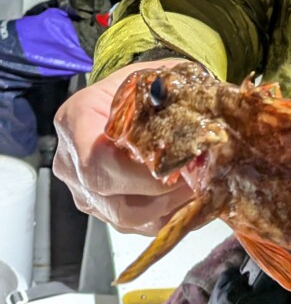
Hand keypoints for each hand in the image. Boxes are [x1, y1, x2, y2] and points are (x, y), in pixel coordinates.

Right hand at [53, 59, 192, 233]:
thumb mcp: (153, 77)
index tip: (177, 165)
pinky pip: (138, 226)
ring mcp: (85, 192)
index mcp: (75, 120)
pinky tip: (194, 198)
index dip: (138, 173)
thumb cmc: (138, 90)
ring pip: (127, 218)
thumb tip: (206, 111)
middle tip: (200, 178)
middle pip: (113, 197)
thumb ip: (172, 93)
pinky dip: (170, 216)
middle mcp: (71, 162)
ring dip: (170, 207)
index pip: (97, 161)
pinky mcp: (105, 211)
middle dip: (163, 192)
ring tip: (201, 186)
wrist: (124, 102)